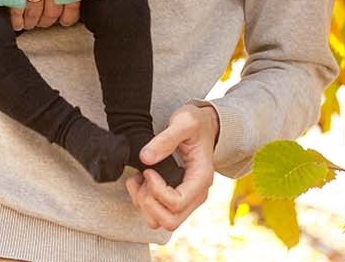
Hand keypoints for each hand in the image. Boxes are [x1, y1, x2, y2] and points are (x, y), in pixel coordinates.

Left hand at [126, 104, 218, 231]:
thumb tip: (145, 158)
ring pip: (163, 221)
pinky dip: (144, 203)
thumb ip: (165, 139)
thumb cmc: (197, 123)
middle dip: (149, 203)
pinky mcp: (178, 198)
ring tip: (138, 180)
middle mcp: (197, 194)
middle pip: (170, 221)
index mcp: (201, 178)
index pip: (177, 202)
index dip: (156, 190)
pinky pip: (159, 213)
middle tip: (142, 179)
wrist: (206, 125)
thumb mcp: (184, 122)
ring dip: (144, 205)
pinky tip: (140, 181)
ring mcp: (188, 199)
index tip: (149, 170)